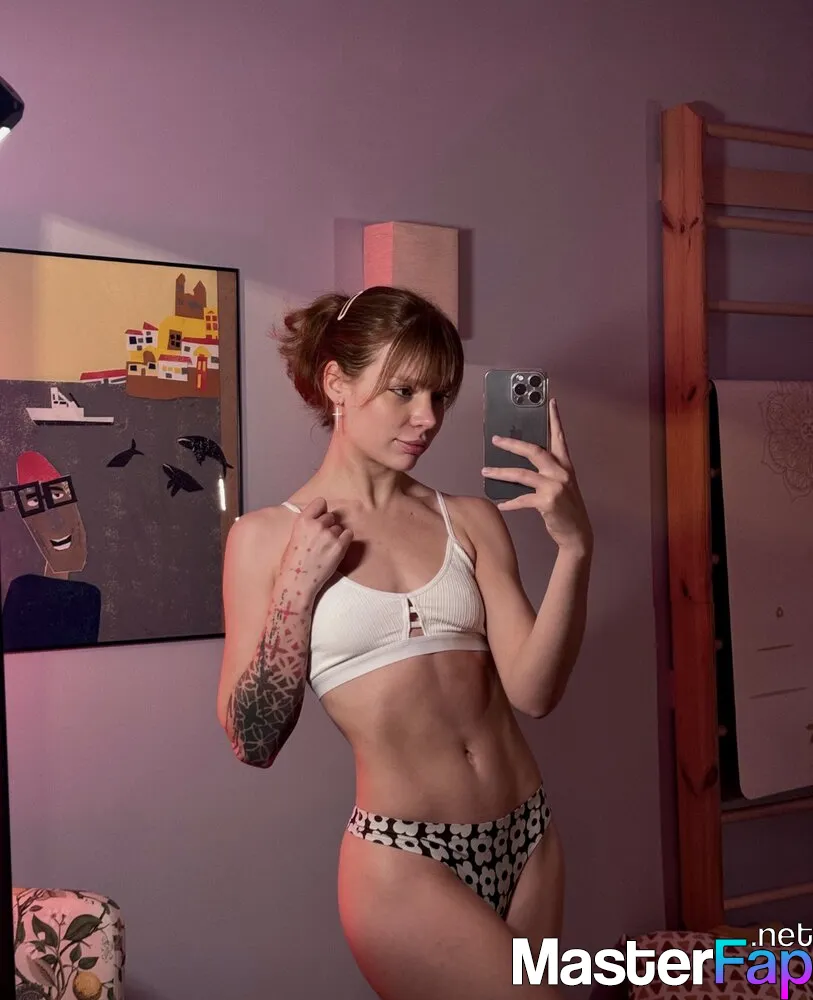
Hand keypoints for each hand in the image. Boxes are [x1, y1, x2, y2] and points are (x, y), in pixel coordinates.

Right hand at [280, 498, 353, 598]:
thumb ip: (306, 525)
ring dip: (336, 535)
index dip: (321, 510)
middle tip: (321, 539)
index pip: (320, 502)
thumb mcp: (294, 536)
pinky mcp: (340, 546)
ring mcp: (330, 535)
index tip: (320, 517)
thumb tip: (318, 518)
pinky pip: (348, 535)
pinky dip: (344, 540)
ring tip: (326, 548)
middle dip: (328, 525)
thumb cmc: (292, 562)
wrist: (297, 582)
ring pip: (339, 527)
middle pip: (331, 516)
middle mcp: (317, 525)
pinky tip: (335, 549)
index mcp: (303, 521)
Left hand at [482, 398, 591, 551]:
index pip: (559, 437)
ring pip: (522, 474)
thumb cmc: (566, 508)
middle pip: (534, 451)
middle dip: (513, 444)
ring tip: (485, 471)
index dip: (555, 419)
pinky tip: (501, 504)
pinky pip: (522, 499)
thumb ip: (547, 471)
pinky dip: (510, 502)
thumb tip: (523, 462)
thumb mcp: (562, 484)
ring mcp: (555, 486)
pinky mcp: (547, 502)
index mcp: (565, 465)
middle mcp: (561, 472)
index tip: (550, 402)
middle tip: (496, 439)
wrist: (577, 533)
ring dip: (501, 473)